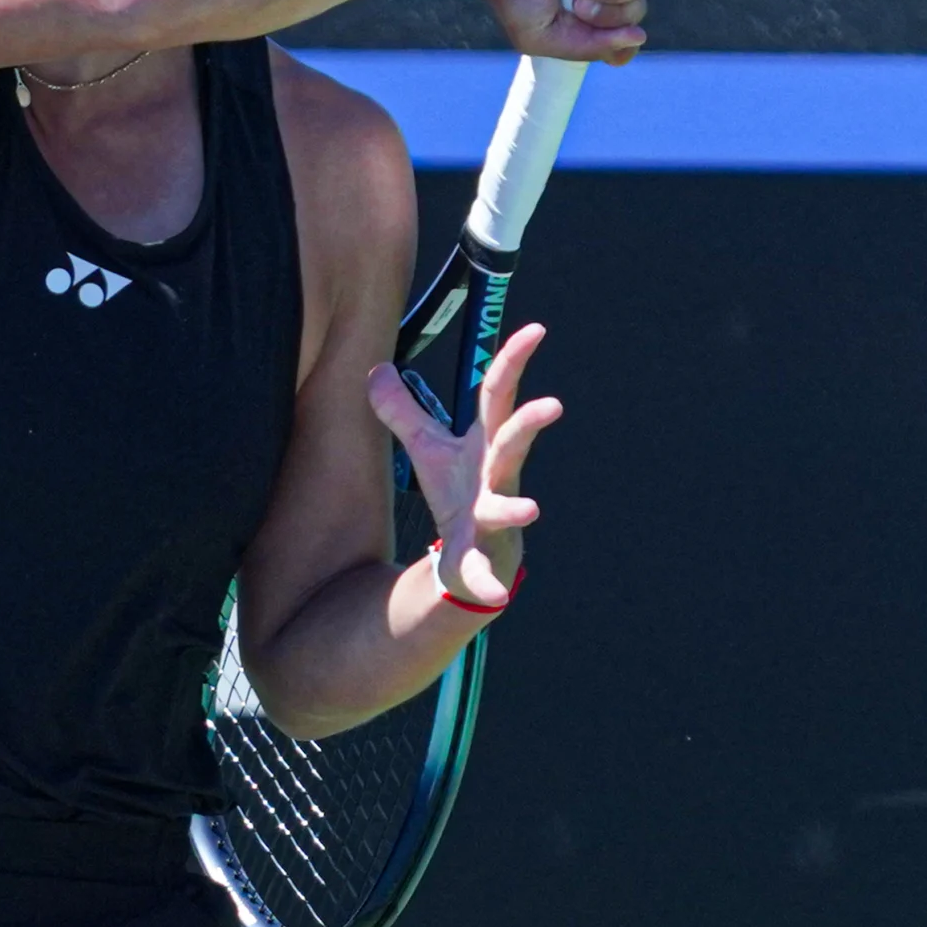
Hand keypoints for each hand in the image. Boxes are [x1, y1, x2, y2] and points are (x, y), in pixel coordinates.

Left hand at [367, 321, 561, 608]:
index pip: (499, 395)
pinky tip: (494, 596)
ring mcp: (495, 518)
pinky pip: (485, 571)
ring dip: (516, 508)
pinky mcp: (483, 558)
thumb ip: (402, 412)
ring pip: (507, 507)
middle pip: (513, 444)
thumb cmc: (458, 498)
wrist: (475, 564)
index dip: (514, 361)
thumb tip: (373, 371)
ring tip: (530, 510)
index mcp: (485, 444)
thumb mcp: (427, 450)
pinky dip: (488, 583)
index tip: (535, 329)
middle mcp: (496, 476)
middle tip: (552, 405)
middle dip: (530, 426)